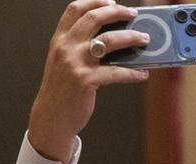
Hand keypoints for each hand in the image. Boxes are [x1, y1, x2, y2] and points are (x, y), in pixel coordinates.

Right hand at [27, 0, 150, 162]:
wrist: (51, 119)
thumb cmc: (61, 92)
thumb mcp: (63, 63)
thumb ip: (78, 48)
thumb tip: (113, 39)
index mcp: (59, 40)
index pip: (75, 9)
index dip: (95, 1)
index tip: (112, 1)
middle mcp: (65, 48)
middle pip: (94, 18)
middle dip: (117, 12)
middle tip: (133, 14)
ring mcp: (75, 63)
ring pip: (109, 40)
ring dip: (131, 37)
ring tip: (144, 39)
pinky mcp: (85, 81)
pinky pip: (116, 72)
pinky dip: (133, 72)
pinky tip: (142, 74)